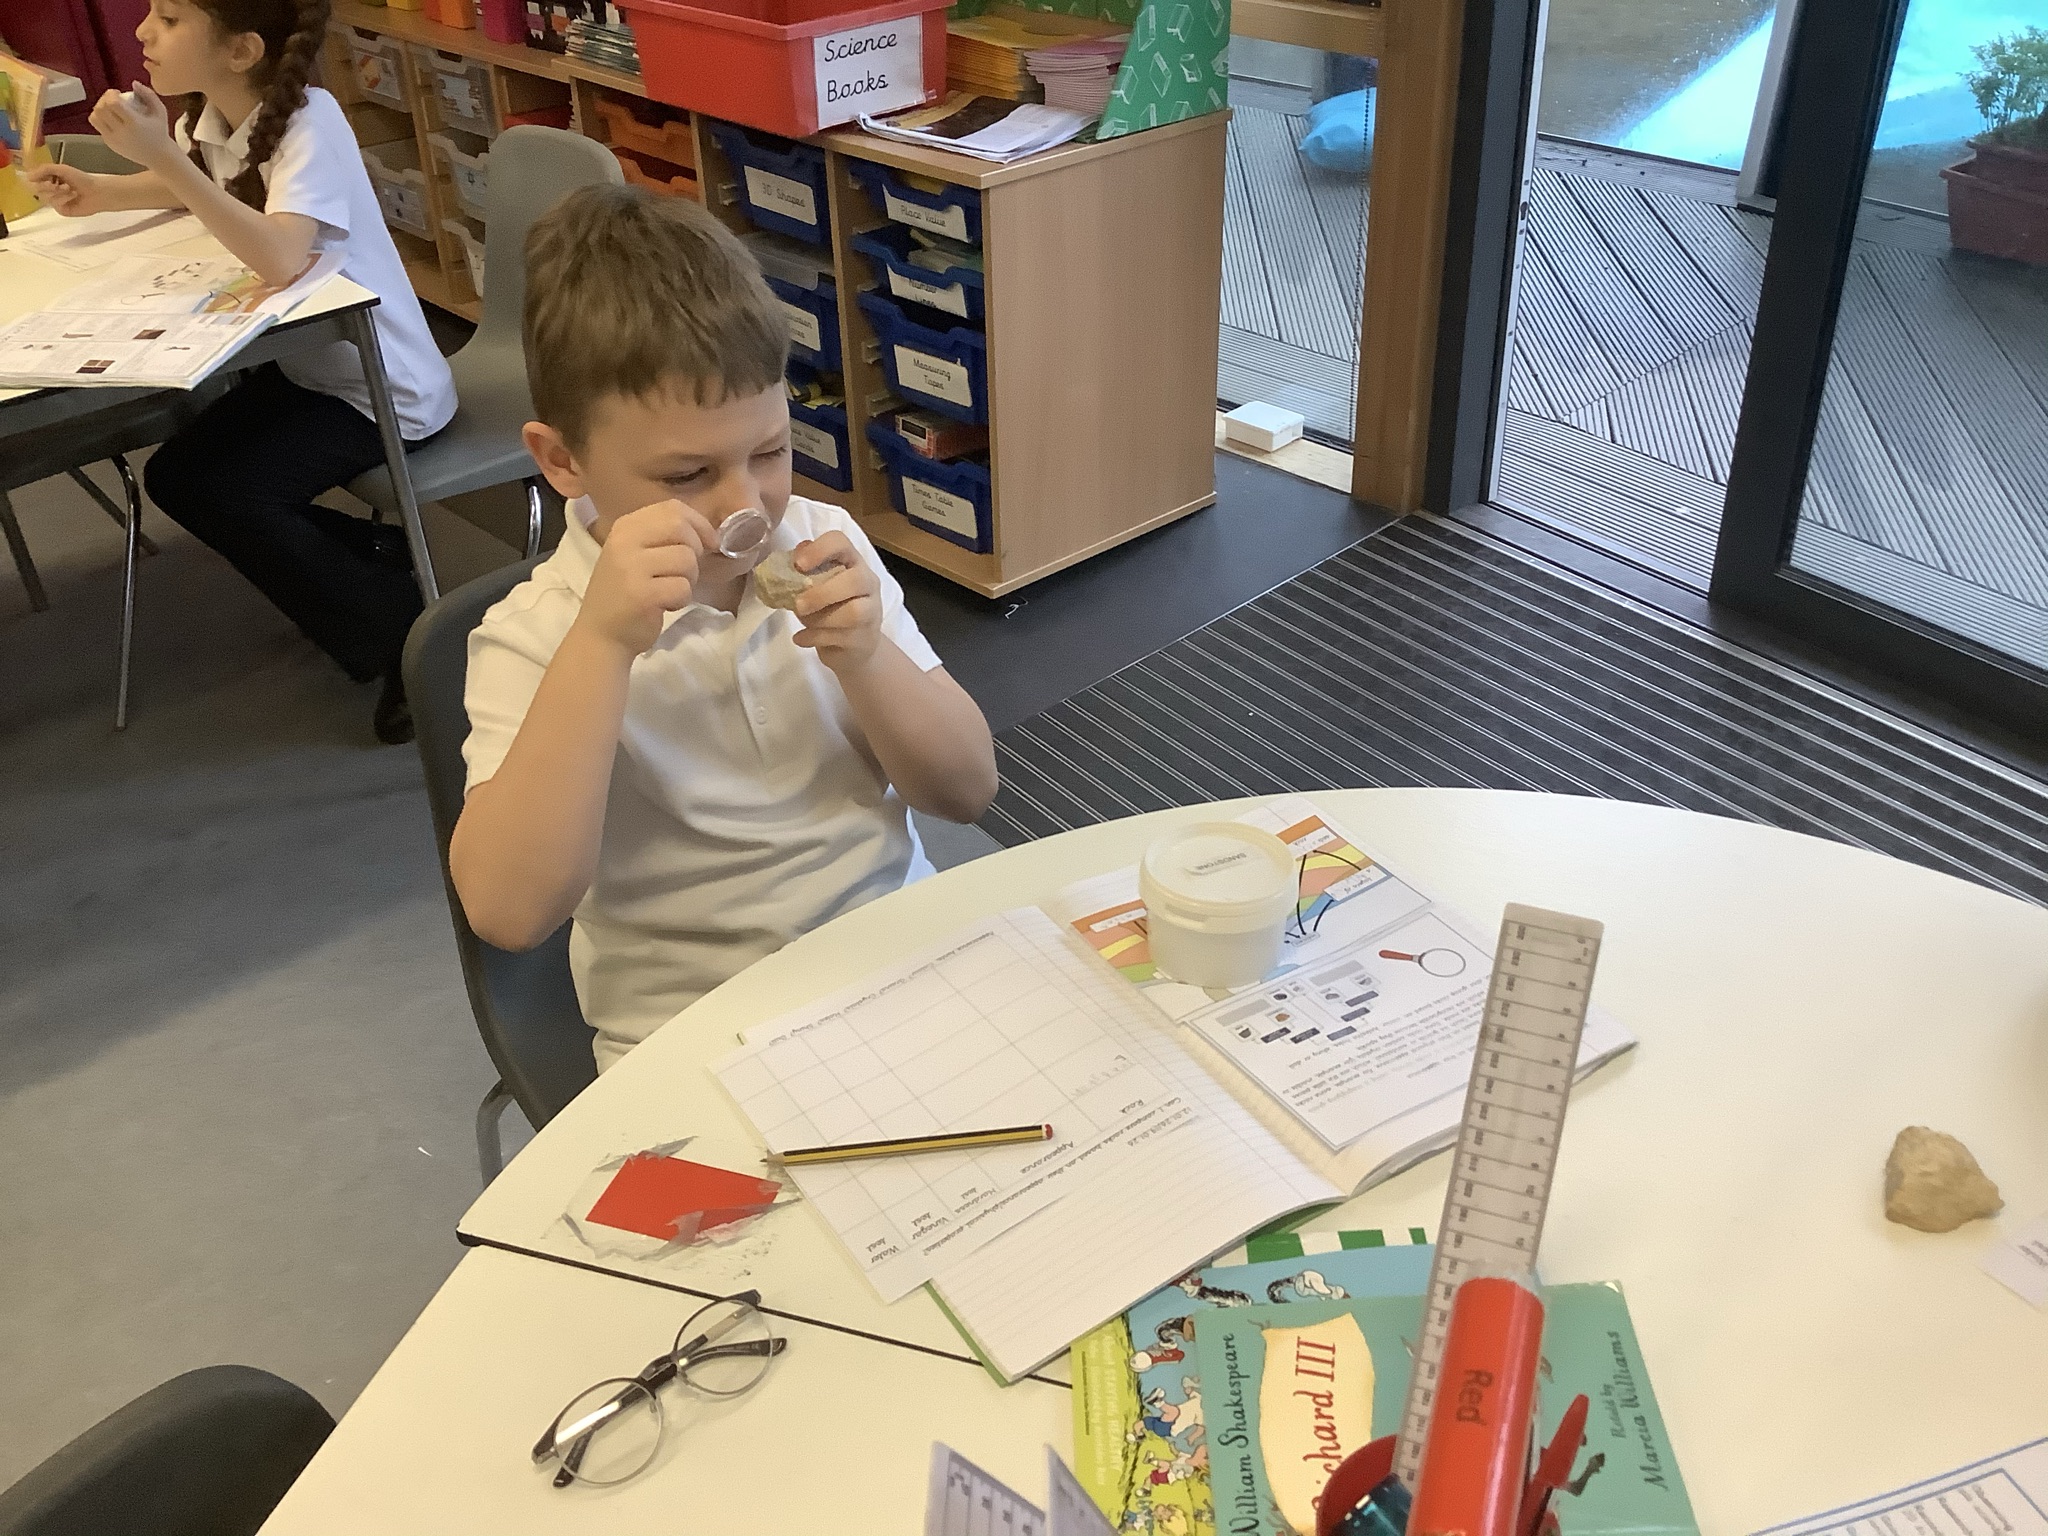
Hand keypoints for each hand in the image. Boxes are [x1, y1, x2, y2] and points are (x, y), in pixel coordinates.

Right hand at [26, 162, 111, 216]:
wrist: (97, 191)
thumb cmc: (81, 179)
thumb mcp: (61, 169)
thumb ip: (43, 170)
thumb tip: (27, 177)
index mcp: (48, 179)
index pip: (33, 179)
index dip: (35, 178)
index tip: (42, 177)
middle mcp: (50, 190)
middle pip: (35, 189)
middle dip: (45, 186)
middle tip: (56, 184)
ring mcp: (55, 201)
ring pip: (45, 197)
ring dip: (57, 192)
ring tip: (69, 188)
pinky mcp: (62, 210)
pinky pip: (55, 205)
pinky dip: (63, 199)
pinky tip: (73, 196)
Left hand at [89, 83, 176, 172]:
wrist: (159, 157)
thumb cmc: (160, 132)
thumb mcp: (160, 111)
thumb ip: (148, 94)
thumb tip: (133, 83)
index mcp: (134, 123)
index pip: (112, 103)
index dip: (111, 94)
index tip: (118, 93)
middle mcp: (122, 132)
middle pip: (101, 108)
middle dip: (104, 99)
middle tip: (113, 99)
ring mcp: (114, 139)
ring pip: (94, 117)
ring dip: (99, 109)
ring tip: (109, 108)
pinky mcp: (110, 144)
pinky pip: (98, 127)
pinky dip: (101, 119)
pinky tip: (112, 119)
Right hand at [574, 499, 716, 657]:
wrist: (601, 634)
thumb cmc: (626, 593)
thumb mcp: (637, 554)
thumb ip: (665, 537)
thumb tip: (708, 533)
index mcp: (626, 526)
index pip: (672, 508)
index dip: (699, 524)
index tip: (708, 543)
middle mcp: (625, 541)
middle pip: (681, 528)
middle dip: (696, 551)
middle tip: (686, 571)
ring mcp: (631, 567)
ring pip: (686, 560)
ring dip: (688, 579)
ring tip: (669, 590)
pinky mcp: (642, 594)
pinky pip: (682, 587)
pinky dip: (681, 599)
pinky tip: (664, 605)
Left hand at [789, 533, 883, 672]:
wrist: (852, 647)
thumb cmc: (830, 608)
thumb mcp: (815, 586)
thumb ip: (804, 571)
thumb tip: (792, 558)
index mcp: (852, 561)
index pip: (841, 542)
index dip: (821, 549)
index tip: (799, 564)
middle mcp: (868, 582)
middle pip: (856, 580)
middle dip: (822, 593)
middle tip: (797, 604)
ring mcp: (872, 612)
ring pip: (854, 612)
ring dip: (821, 619)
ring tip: (803, 622)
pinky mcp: (866, 638)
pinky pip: (842, 637)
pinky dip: (815, 638)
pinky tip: (801, 638)